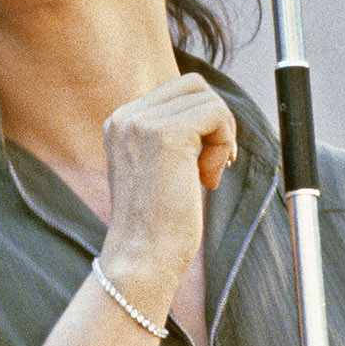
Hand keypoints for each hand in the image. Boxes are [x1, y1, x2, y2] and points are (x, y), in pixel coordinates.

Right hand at [100, 74, 236, 293]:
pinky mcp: (166, 134)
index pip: (177, 91)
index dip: (202, 123)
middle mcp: (126, 117)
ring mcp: (143, 123)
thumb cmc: (155, 226)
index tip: (199, 165)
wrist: (141, 259)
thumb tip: (212, 113)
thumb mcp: (157, 170)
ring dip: (221, 138)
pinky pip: (217, 114)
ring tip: (206, 177)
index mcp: (121, 122)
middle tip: (211, 167)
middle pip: (194, 86)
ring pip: (208, 98)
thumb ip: (172, 137)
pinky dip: (224, 145)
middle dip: (215, 123)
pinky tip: (208, 179)